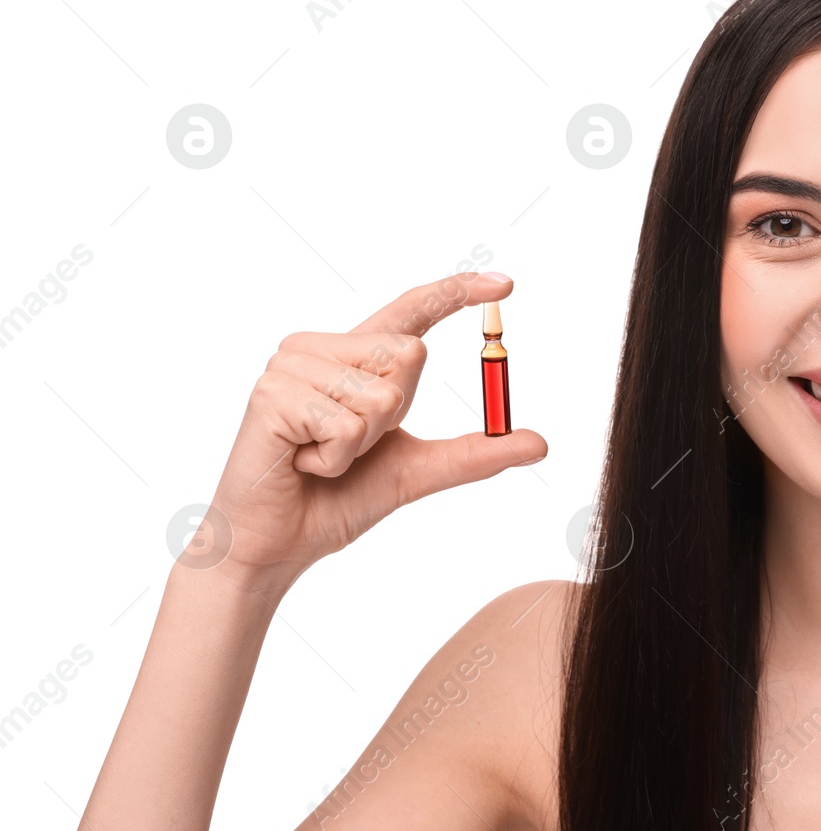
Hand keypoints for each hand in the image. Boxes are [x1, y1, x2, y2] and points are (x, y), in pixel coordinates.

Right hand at [192, 273, 546, 593]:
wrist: (278, 546)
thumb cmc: (337, 502)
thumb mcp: (419, 472)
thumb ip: (475, 452)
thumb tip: (539, 442)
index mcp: (353, 358)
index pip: (411, 312)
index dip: (457, 293)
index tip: (505, 284)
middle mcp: (319, 349)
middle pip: (409, 354)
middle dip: (396, 415)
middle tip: (349, 447)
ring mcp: (290, 366)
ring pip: (380, 394)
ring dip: (362, 445)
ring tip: (319, 457)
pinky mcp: (271, 395)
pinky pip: (344, 423)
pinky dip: (335, 458)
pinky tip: (301, 464)